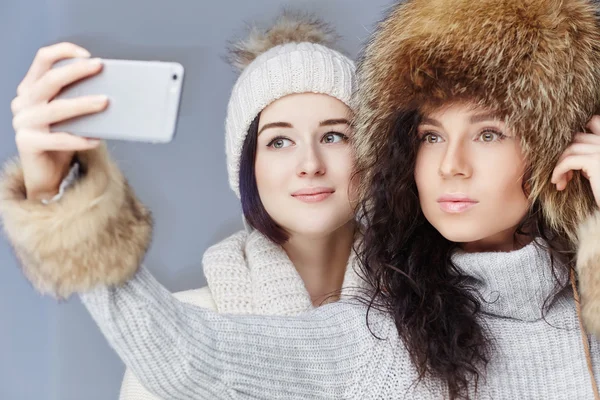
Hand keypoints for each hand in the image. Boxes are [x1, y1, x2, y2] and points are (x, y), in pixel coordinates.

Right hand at [11, 42, 108, 200]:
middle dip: (77, 71)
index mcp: (30, 89)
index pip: (42, 59)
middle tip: (99, 68)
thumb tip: (108, 89)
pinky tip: (97, 139)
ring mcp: (22, 123)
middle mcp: (23, 102)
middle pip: (50, 80)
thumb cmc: (62, 140)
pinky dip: (80, 139)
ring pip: (57, 108)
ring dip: (83, 104)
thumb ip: (78, 98)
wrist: (47, 173)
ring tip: (105, 102)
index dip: (64, 52)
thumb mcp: (69, 115)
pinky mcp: (27, 143)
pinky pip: (58, 139)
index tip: (87, 55)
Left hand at [552, 115, 599, 208]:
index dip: (579, 131)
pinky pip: (568, 161)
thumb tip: (572, 153)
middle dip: (565, 153)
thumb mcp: (598, 170)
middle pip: (577, 136)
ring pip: (570, 148)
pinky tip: (557, 183)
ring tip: (559, 181)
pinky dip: (558, 171)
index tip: (568, 152)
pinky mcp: (595, 162)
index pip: (595, 121)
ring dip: (559, 164)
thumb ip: (591, 157)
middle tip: (562, 173)